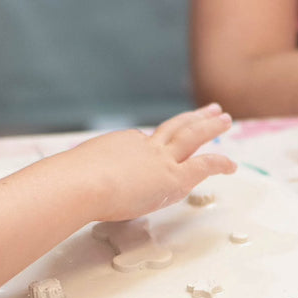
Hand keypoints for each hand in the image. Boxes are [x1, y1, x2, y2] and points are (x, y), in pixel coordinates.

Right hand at [66, 105, 236, 222]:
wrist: (79, 184)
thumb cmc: (68, 186)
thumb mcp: (73, 175)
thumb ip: (78, 178)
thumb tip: (65, 188)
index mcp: (119, 145)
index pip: (141, 145)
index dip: (149, 149)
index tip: (153, 152)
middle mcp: (143, 146)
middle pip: (173, 128)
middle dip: (192, 118)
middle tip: (209, 109)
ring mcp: (160, 159)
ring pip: (192, 136)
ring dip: (210, 127)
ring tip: (225, 119)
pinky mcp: (173, 176)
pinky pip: (204, 165)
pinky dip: (220, 162)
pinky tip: (232, 165)